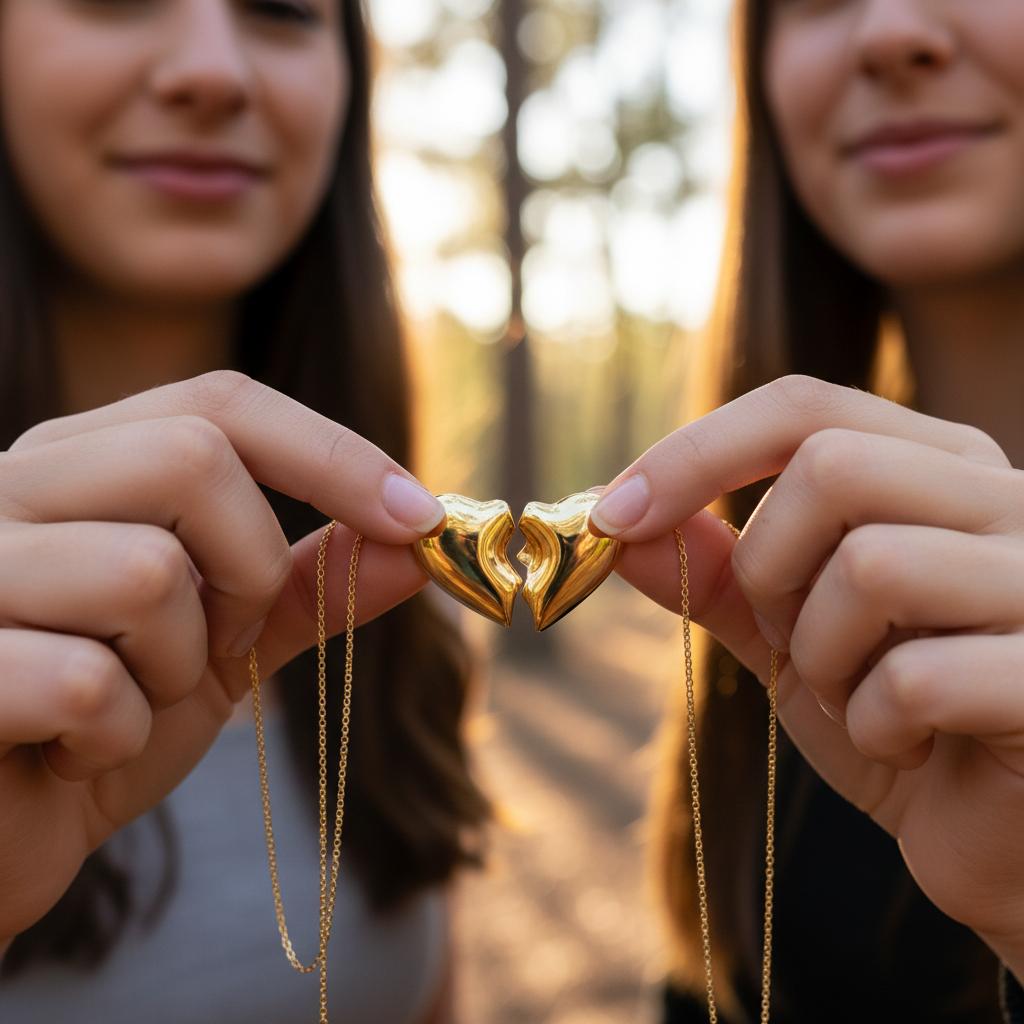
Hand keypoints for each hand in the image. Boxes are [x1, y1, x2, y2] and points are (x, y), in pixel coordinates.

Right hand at [0, 371, 441, 944]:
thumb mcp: (221, 650)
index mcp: (79, 465)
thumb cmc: (101, 730)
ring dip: (179, 666)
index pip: (220, 404)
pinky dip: (114, 738)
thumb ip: (308, 589)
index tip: (419, 517)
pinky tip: (70, 754)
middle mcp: (8, 488)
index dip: (333, 453)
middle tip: (226, 639)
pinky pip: (85, 682)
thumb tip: (419, 545)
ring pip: (145, 570)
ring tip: (128, 704)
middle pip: (192, 456)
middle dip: (251, 568)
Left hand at [591, 374, 1023, 976]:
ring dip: (823, 655)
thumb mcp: (791, 636)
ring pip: (872, 565)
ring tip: (860, 698)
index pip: (801, 409)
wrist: (997, 837)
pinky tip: (911, 746)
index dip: (695, 453)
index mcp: (938, 468)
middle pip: (832, 466)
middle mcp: (1006, 497)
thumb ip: (716, 574)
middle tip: (791, 640)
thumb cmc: (900, 721)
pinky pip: (916, 677)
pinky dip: (877, 726)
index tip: (613, 516)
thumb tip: (612, 523)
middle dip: (770, 569)